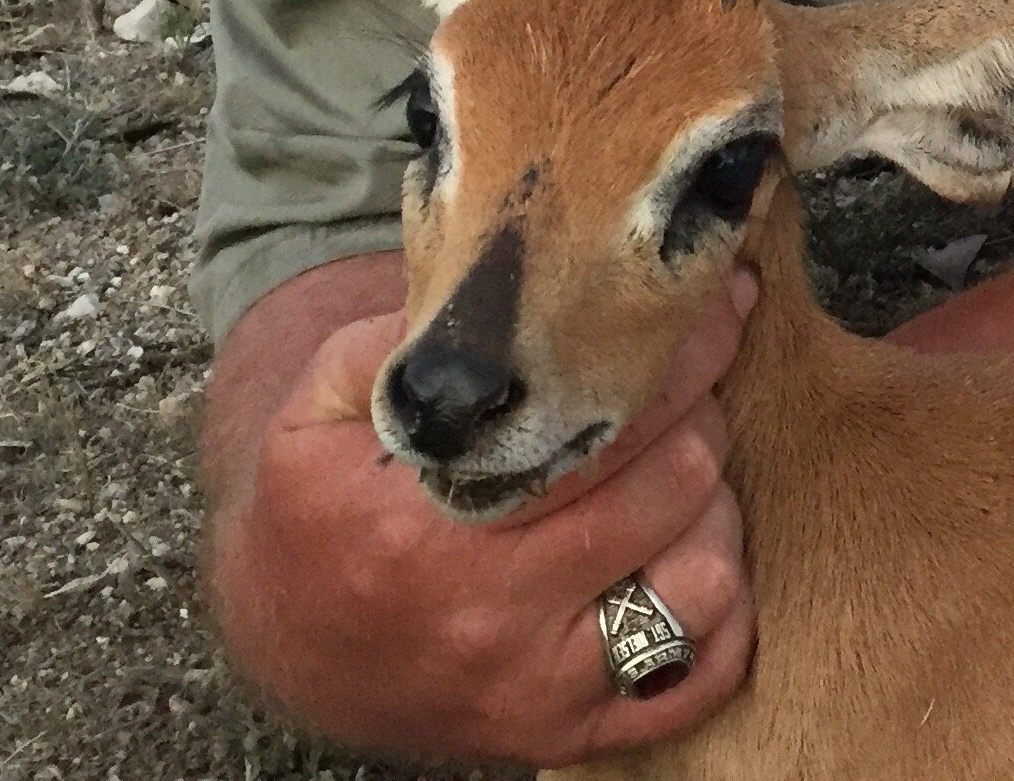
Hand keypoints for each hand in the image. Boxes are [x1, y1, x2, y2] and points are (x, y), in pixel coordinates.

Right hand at [208, 265, 757, 766]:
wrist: (293, 639)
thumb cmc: (323, 501)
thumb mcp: (328, 401)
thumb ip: (417, 333)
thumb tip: (529, 279)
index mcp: (423, 525)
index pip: (602, 425)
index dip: (681, 355)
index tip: (719, 305)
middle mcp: (487, 617)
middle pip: (672, 489)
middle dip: (699, 417)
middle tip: (691, 386)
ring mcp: (533, 688)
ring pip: (702, 585)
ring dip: (713, 514)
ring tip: (682, 474)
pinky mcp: (566, 735)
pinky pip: (698, 681)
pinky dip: (720, 615)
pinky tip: (690, 555)